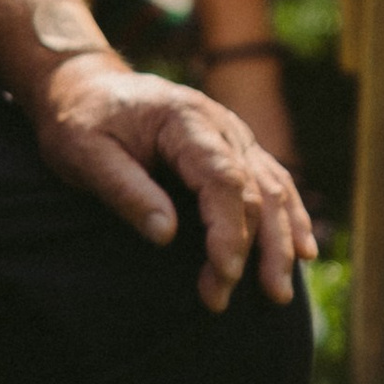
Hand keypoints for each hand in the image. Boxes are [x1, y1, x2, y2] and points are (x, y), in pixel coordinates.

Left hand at [31, 55, 315, 310]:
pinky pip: (273, 182)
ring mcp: (232, 134)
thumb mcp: (84, 153)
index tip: (222, 275)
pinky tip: (303, 251)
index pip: (222, 180)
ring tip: (279, 291)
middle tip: (244, 298)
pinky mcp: (234, 147)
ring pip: (273, 189)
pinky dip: (290, 217)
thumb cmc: (80, 121)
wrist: (83, 85)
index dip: (228, 231)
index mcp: (184, 119)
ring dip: (281, 241)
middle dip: (255, 249)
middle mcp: (220, 124)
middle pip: (254, 190)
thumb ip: (125, 190)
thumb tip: (166, 235)